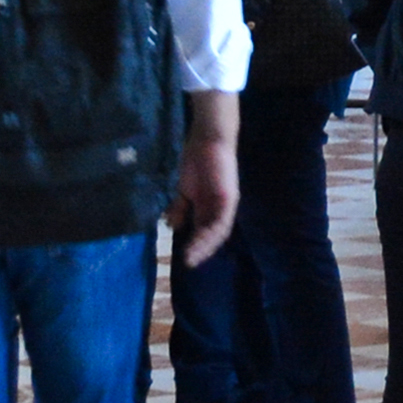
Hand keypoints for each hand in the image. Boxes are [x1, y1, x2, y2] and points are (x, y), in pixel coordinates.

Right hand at [175, 115, 241, 267]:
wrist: (207, 139)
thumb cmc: (195, 161)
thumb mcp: (183, 189)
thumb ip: (180, 208)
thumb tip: (173, 227)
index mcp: (208, 207)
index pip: (203, 232)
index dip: (194, 245)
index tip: (182, 258)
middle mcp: (218, 209)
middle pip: (211, 236)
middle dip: (199, 250)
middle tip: (187, 263)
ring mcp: (225, 205)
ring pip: (217, 232)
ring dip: (204, 246)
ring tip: (192, 256)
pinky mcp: (229, 199)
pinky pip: (222, 222)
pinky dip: (211, 234)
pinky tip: (200, 240)